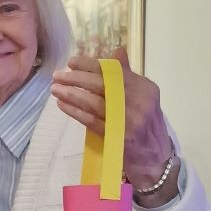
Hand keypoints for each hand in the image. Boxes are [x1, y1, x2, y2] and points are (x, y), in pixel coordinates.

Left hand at [50, 48, 174, 192]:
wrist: (155, 158)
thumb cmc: (145, 124)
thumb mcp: (142, 97)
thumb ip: (127, 76)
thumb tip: (117, 51)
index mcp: (146, 88)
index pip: (115, 72)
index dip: (90, 65)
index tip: (71, 62)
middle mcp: (140, 102)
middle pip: (102, 85)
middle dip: (76, 78)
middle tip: (57, 75)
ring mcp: (129, 120)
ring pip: (94, 102)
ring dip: (71, 94)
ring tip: (55, 88)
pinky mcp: (118, 136)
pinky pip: (91, 121)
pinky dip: (74, 111)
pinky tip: (62, 105)